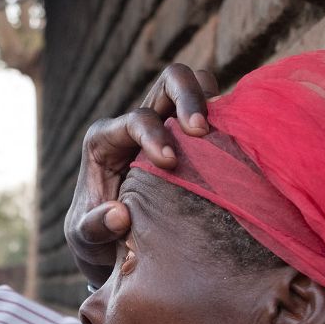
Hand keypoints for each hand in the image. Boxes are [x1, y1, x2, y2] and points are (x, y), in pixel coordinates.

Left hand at [65, 64, 218, 284]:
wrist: (113, 242)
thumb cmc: (95, 234)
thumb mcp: (83, 237)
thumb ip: (93, 228)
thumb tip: (119, 215)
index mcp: (106, 138)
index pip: (136, 120)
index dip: (154, 135)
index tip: (170, 162)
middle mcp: (138, 123)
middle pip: (171, 81)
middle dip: (189, 97)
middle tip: (202, 131)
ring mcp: (168, 125)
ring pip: (199, 85)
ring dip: (214, 102)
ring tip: (226, 133)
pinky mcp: (192, 138)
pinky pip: (217, 113)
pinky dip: (230, 121)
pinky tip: (240, 147)